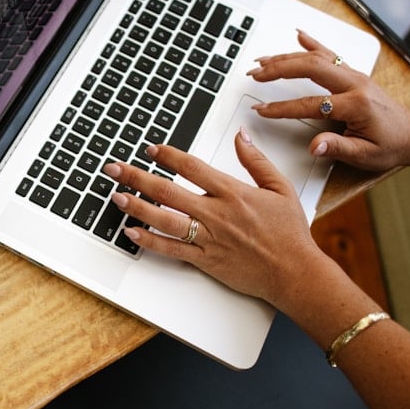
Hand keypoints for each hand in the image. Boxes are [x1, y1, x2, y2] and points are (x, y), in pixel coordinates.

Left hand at [105, 133, 330, 306]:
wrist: (294, 272)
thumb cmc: (289, 233)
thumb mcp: (280, 188)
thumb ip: (256, 161)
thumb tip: (241, 136)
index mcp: (233, 193)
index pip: (192, 168)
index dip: (168, 156)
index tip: (151, 149)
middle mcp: (217, 213)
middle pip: (168, 191)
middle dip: (137, 177)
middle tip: (115, 169)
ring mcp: (209, 238)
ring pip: (165, 219)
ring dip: (138, 207)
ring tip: (117, 196)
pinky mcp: (205, 260)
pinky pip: (172, 249)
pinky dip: (150, 241)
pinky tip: (132, 232)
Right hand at [247, 31, 409, 171]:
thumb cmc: (392, 145)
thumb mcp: (366, 155)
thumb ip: (338, 148)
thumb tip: (314, 146)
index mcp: (357, 104)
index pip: (312, 104)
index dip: (283, 108)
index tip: (263, 110)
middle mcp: (355, 83)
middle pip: (310, 67)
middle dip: (278, 69)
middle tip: (256, 75)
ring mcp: (354, 75)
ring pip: (316, 57)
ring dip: (287, 57)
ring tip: (263, 61)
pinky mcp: (353, 74)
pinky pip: (331, 53)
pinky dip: (313, 43)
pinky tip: (299, 35)